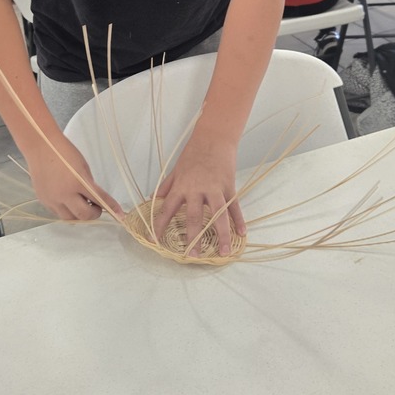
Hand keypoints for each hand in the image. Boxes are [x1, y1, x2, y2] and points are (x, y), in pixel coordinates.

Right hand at [28, 135, 121, 221]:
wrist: (41, 146)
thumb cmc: (64, 152)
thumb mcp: (83, 167)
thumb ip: (89, 185)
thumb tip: (95, 199)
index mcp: (77, 182)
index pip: (99, 199)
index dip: (111, 208)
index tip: (120, 215)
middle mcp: (63, 194)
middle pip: (83, 216)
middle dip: (94, 213)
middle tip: (97, 207)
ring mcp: (51, 199)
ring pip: (69, 218)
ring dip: (79, 214)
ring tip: (82, 203)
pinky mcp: (43, 200)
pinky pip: (57, 212)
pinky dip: (66, 210)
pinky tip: (69, 200)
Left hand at [152, 135, 243, 257]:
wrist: (213, 138)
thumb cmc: (193, 153)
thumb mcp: (176, 169)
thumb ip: (166, 186)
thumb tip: (153, 199)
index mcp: (181, 187)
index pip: (167, 209)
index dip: (160, 225)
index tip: (155, 241)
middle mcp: (197, 190)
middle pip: (194, 217)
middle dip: (194, 238)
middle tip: (193, 256)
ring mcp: (215, 189)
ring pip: (218, 215)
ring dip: (222, 235)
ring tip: (224, 252)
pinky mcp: (229, 186)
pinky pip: (234, 207)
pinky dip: (239, 220)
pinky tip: (242, 234)